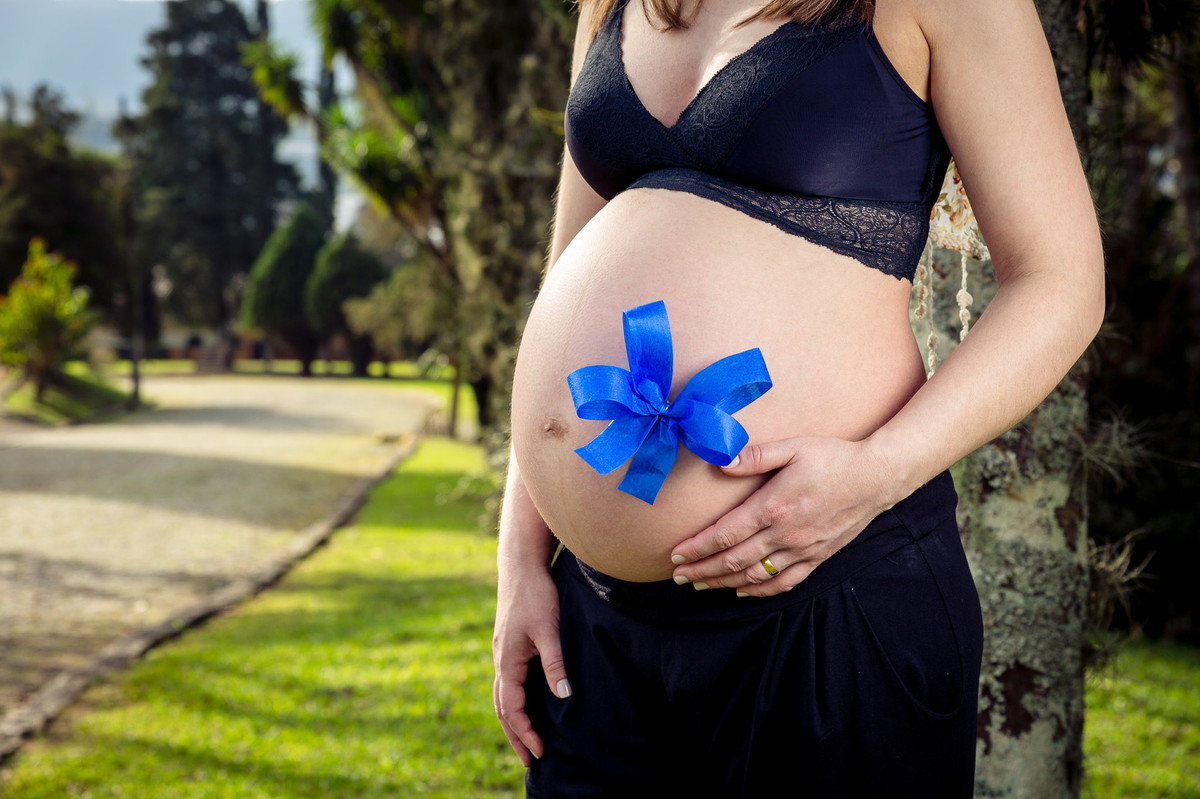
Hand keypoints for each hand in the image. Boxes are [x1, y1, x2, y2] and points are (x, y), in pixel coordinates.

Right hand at [493, 562, 570, 766]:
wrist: (521, 566)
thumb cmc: (536, 595)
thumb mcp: (549, 629)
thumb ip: (555, 662)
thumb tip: (563, 695)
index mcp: (507, 661)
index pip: (512, 707)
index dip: (525, 731)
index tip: (540, 752)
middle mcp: (501, 660)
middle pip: (503, 707)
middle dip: (516, 734)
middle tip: (530, 760)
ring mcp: (504, 653)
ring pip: (502, 695)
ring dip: (513, 720)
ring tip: (526, 740)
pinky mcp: (511, 645)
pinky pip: (508, 682)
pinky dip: (514, 701)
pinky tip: (527, 703)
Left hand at [669, 436, 899, 596]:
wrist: (877, 477)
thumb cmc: (833, 457)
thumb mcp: (792, 447)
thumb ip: (754, 456)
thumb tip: (720, 462)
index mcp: (773, 507)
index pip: (725, 534)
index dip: (697, 548)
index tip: (675, 554)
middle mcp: (785, 534)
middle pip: (733, 561)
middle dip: (701, 570)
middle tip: (677, 577)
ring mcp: (802, 549)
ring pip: (754, 575)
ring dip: (723, 583)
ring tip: (700, 584)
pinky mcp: (817, 557)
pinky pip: (784, 582)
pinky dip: (759, 591)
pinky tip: (742, 591)